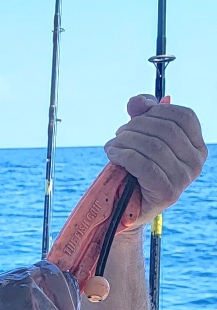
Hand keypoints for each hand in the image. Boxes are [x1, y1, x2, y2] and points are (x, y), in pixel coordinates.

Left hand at [104, 95, 206, 220]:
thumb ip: (143, 113)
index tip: (136, 116)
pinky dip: (124, 155)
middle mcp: (195, 163)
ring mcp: (183, 180)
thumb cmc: (137, 168)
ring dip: (127, 140)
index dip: (157, 110)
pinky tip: (113, 155)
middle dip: (137, 126)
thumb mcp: (142, 135)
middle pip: (167, 129)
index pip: (184, 116)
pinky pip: (144, 165)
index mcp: (196, 146)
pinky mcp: (167, 193)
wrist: (128, 206)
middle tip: (120, 133)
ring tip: (114, 145)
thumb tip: (139, 103)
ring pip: (154, 146)